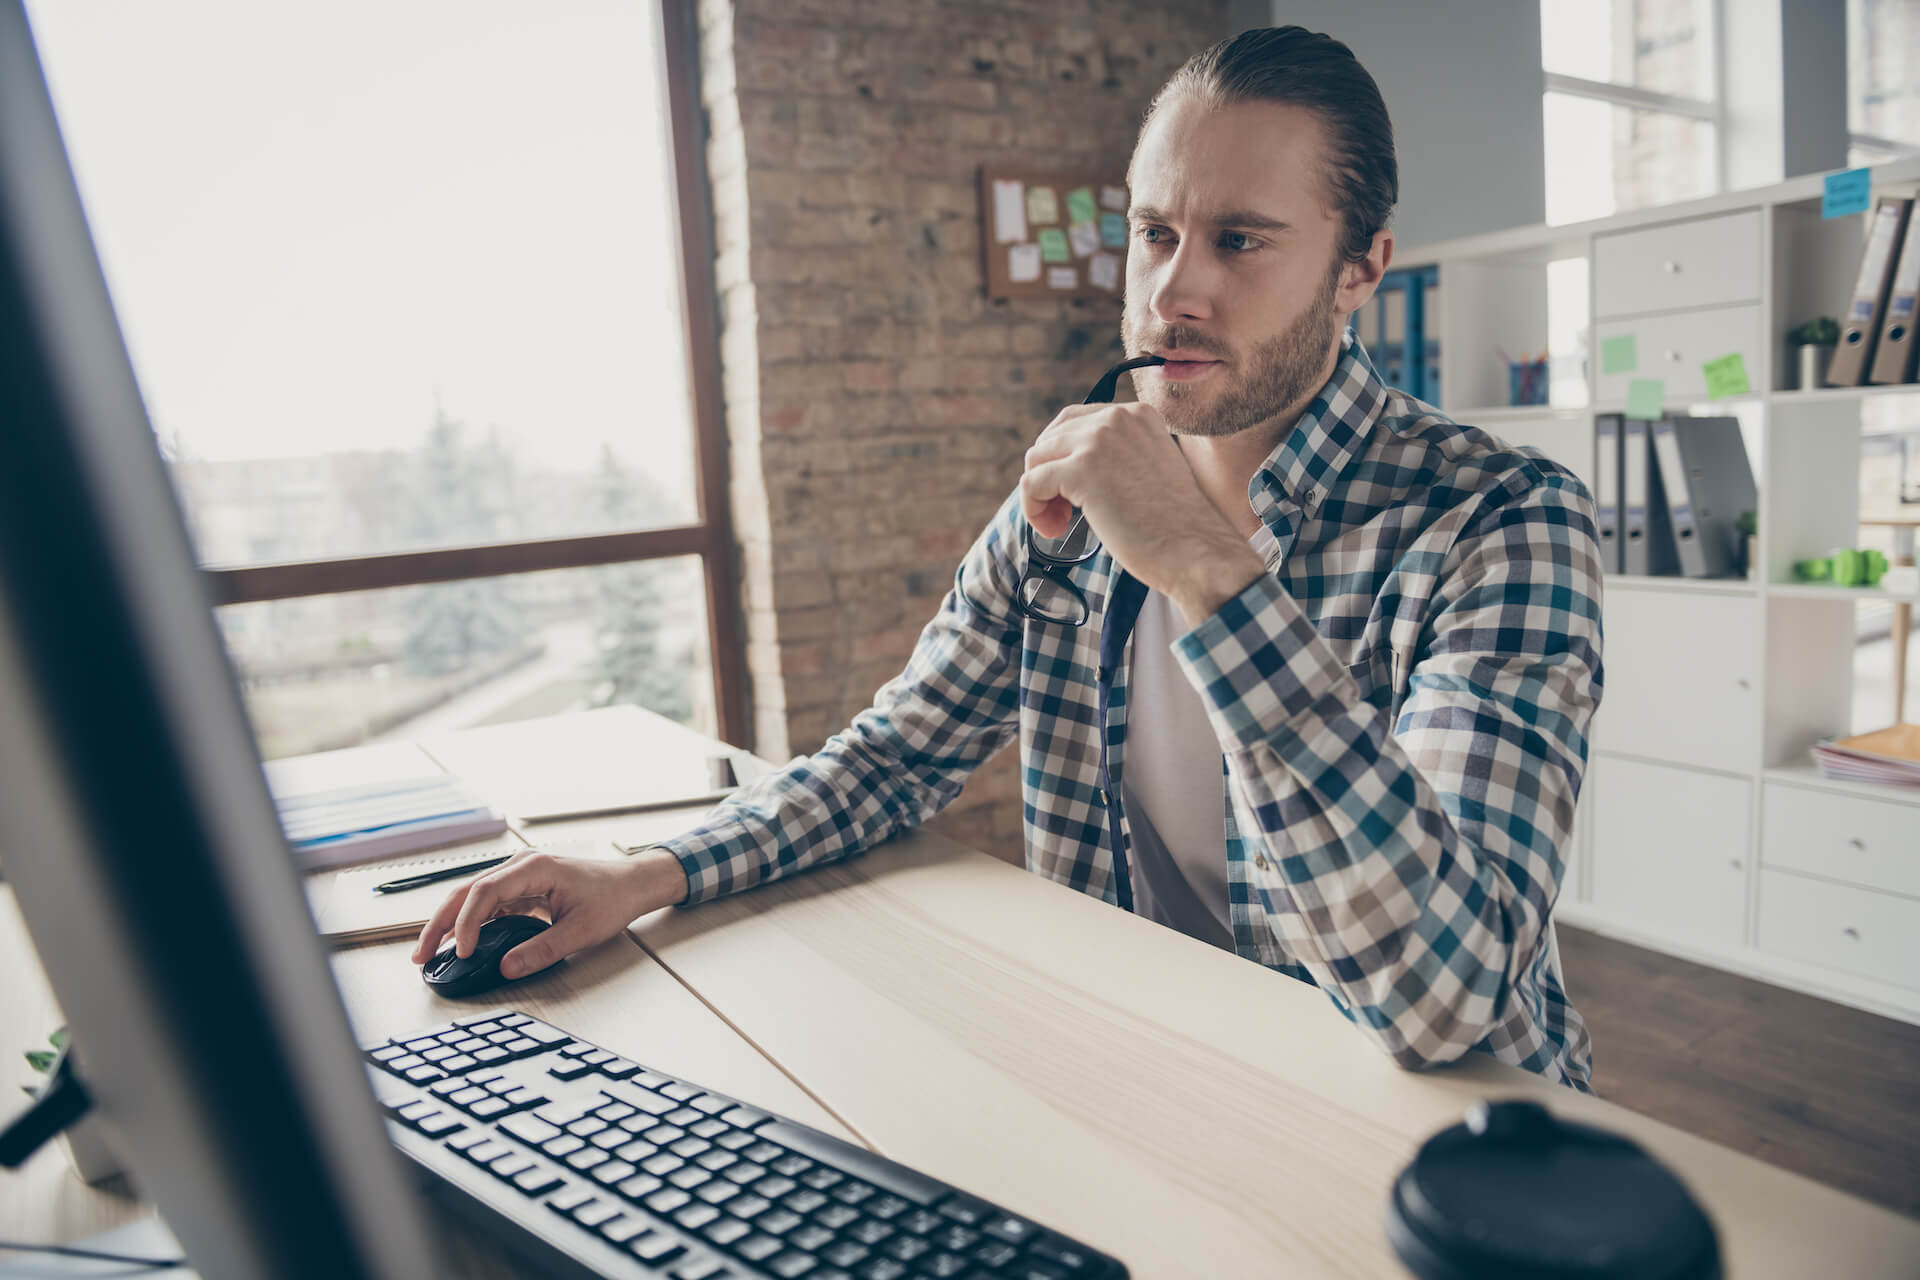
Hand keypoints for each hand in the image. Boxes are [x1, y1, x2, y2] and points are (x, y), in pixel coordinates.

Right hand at [410, 847, 689, 980]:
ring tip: (429, 953)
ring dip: (449, 923)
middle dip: (441, 923)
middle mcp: (521, 865)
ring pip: (471, 897)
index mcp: (535, 867)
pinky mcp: (521, 887)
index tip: (461, 952)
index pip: (486, 892)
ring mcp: (519, 875)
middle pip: (467, 891)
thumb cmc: (612, 899)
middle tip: (421, 956)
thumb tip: (506, 968)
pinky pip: (487, 904)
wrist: (631, 884)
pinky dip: (469, 924)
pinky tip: (457, 945)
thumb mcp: (581, 931)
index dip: (467, 923)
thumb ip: (542, 950)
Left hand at [1021, 402, 1262, 624]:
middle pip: (1051, 437)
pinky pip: (1032, 483)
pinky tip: (1055, 530)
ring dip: (1040, 494)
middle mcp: (1117, 418)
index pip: (1075, 421)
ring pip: (1036, 458)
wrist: (1195, 550)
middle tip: (1064, 511)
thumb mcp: (1147, 468)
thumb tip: (1065, 465)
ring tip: (1060, 522)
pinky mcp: (1082, 470)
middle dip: (1048, 474)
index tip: (1072, 490)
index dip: (1063, 456)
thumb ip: (1115, 455)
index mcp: (1137, 414)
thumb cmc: (1174, 525)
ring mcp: (1099, 441)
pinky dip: (1034, 510)